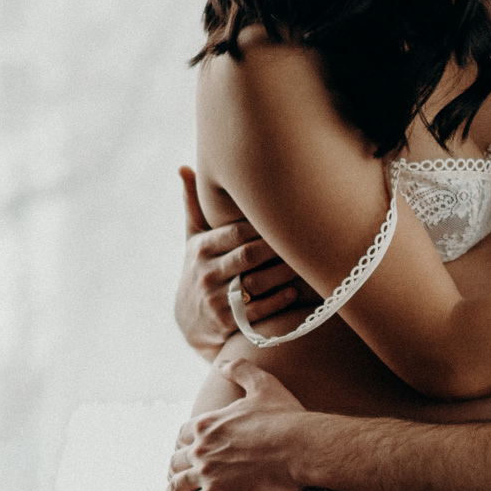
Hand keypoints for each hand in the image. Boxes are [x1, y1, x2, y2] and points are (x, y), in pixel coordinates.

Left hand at [165, 360, 311, 490]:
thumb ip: (241, 370)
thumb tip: (222, 365)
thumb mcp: (263, 385)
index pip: (183, 435)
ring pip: (176, 485)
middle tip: (175, 477)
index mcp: (208, 423)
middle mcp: (201, 448)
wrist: (300, 447)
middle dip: (174, 469)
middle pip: (175, 461)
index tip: (184, 451)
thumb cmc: (285, 417)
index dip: (182, 444)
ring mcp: (206, 473)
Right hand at [173, 167, 314, 356]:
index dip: (263, 224)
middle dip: (278, 246)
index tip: (289, 214)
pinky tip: (295, 289)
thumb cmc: (201, 269)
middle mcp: (206, 273)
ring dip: (283, 273)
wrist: (191, 321)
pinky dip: (278, 300)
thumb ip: (194, 205)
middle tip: (306, 235)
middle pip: (248, 255)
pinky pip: (258, 310)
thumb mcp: (193, 240)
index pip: (235, 232)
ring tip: (306, 261)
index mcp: (201, 249)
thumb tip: (183, 167)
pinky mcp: (228, 323)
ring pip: (256, 283)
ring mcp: (216, 300)